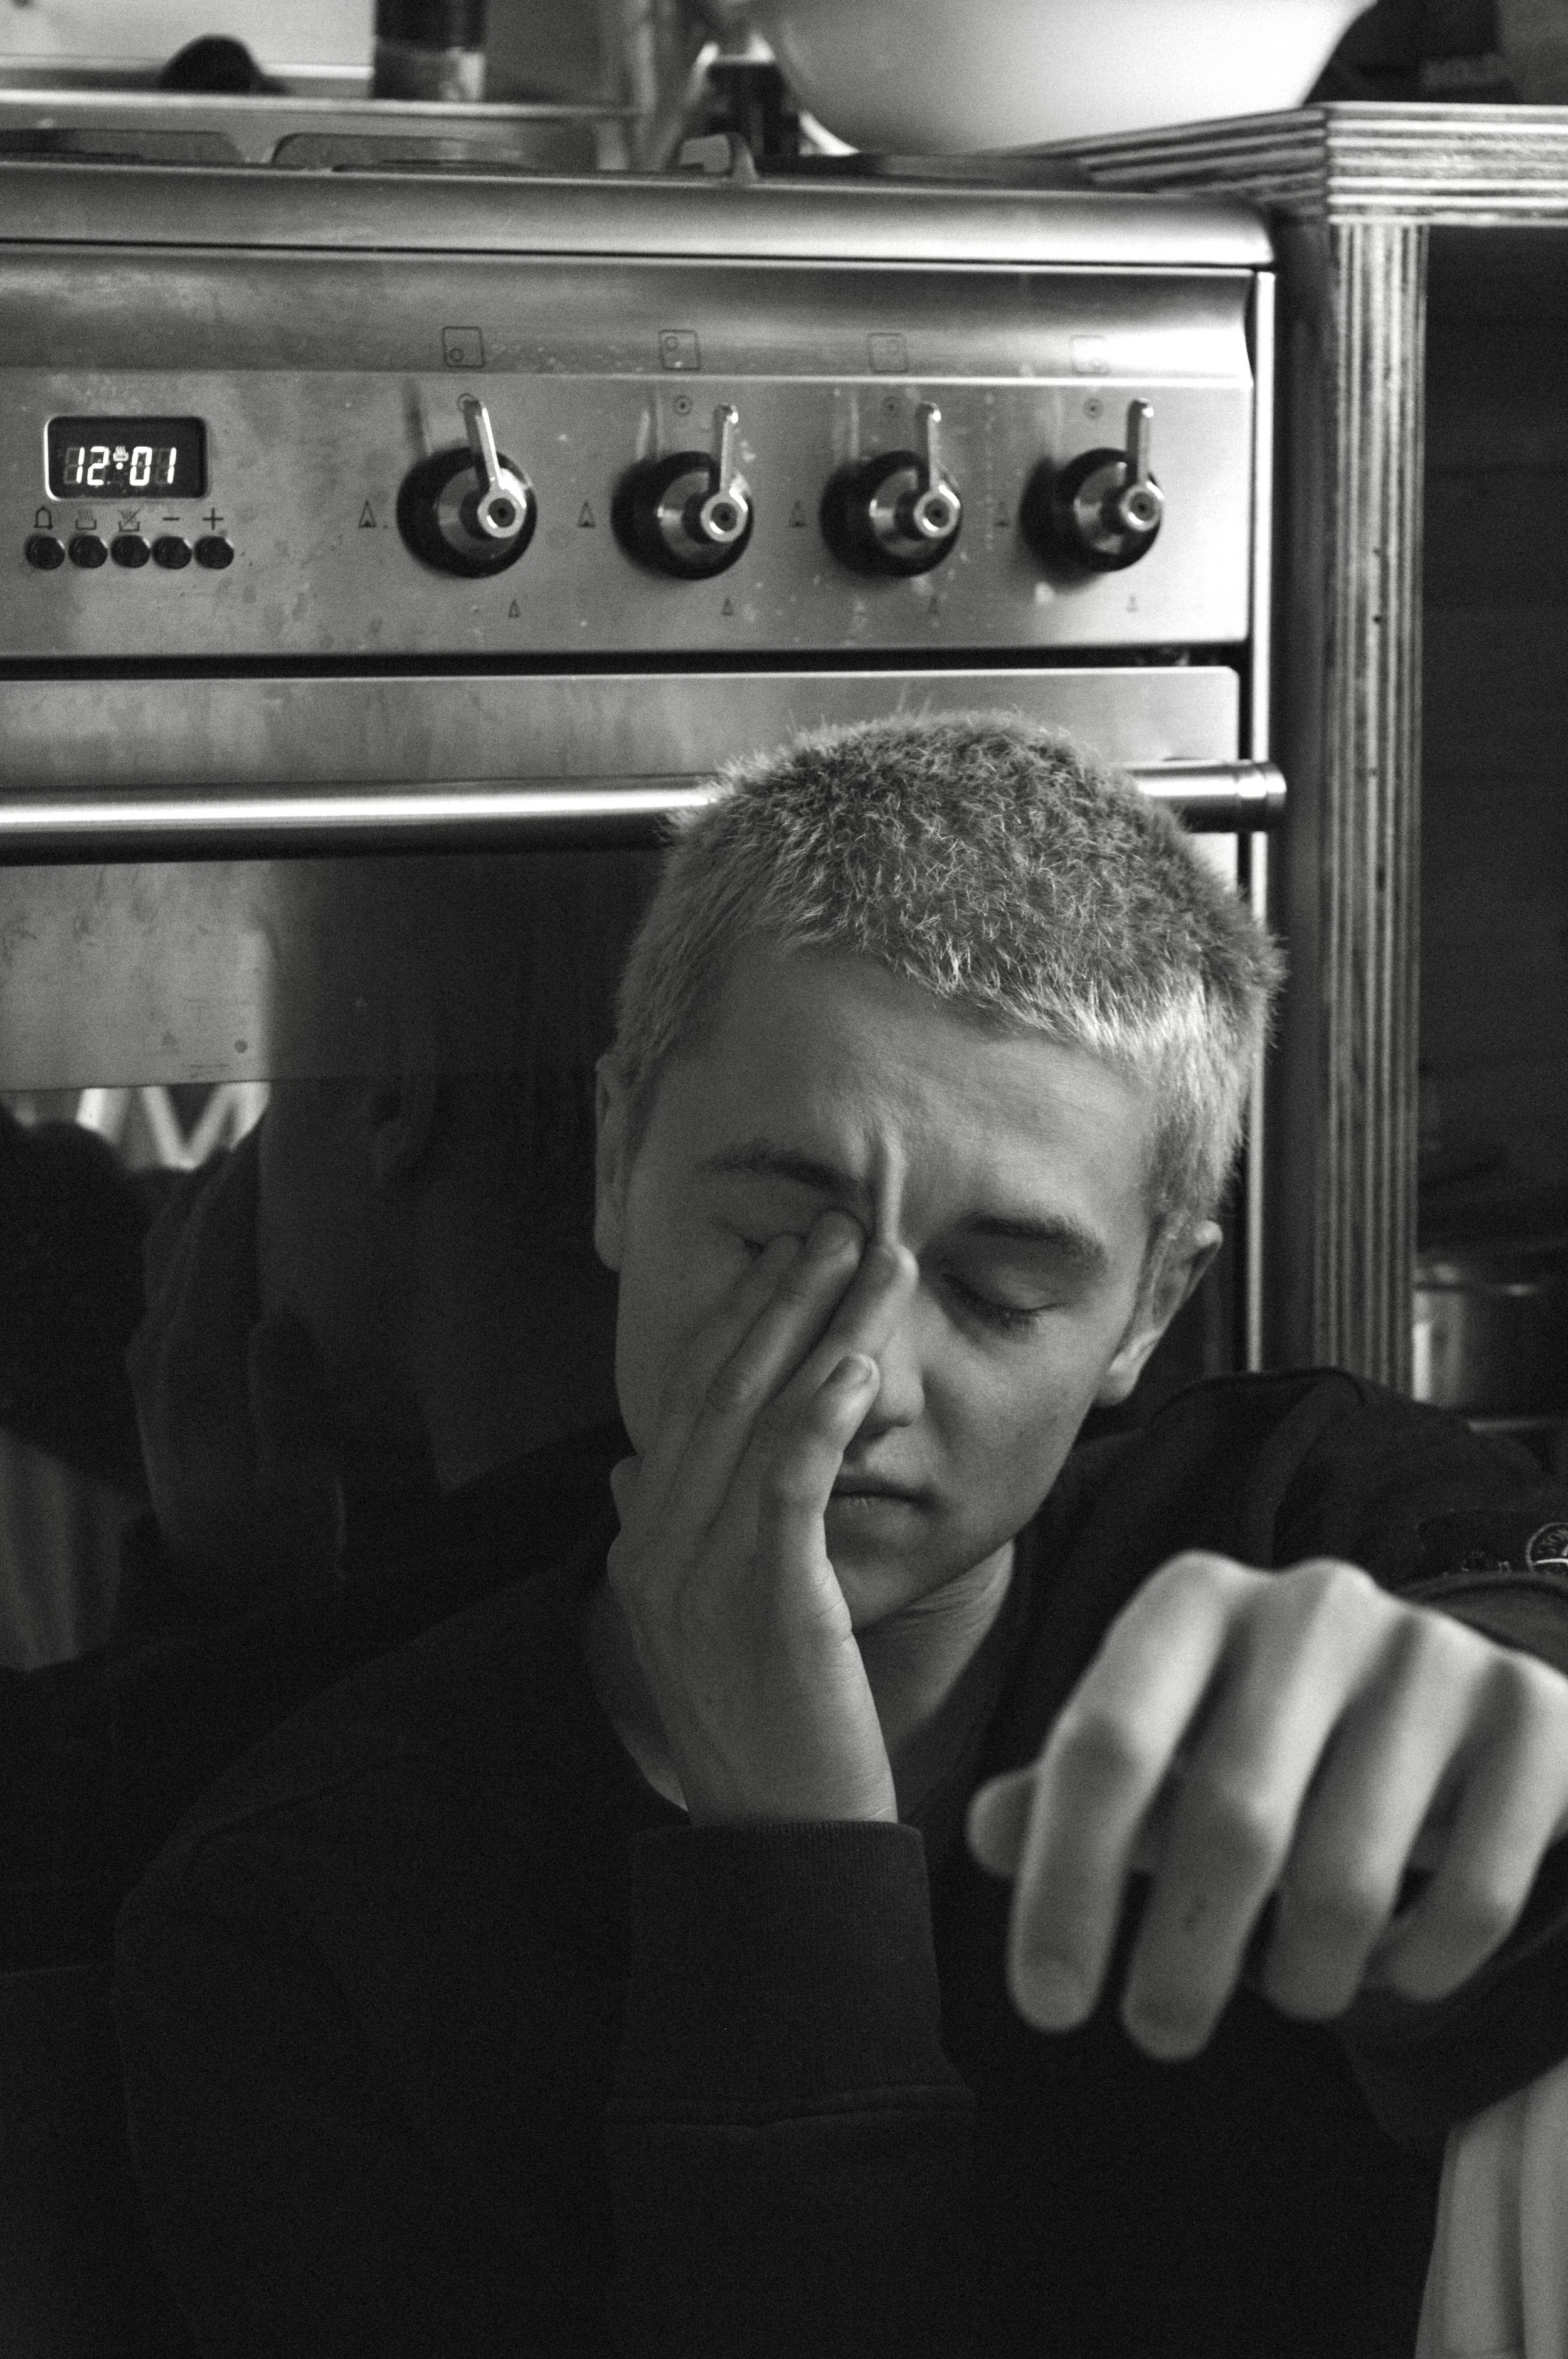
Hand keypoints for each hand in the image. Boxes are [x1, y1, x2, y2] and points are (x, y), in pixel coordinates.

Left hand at [125, 1130, 345, 1612]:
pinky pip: (164, 1277)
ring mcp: (148, 1362)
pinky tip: (221, 1218)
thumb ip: (286, 1400)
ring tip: (254, 1152)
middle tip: (280, 1119)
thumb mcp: (299, 1486)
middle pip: (184, 1232)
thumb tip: (280, 1314)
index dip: (248, 1179)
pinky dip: (191, 1232)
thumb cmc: (277, 1540)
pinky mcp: (155, 1374)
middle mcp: (158, 1353)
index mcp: (195, 1367)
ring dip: (206, 1195)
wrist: (224, 1593)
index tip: (285, 1125)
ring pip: (165, 1249)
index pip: (216, 1244)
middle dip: (228, 1171)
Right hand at [606, 1209, 914, 1825]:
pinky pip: (789, 1484)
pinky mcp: (767, 1603)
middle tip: (839, 1225)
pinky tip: (858, 1362)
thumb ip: (666, 1545)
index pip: (683, 1405)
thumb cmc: (767, 1734)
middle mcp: (655, 1552)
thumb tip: (631, 1472)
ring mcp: (702, 1577)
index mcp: (639, 1551)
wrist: (784, 1849)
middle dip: (781, 1297)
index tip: (784, 1258)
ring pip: (756, 1418)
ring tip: (874, 1261)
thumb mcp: (698, 1631)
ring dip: (820, 1327)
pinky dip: (820, 1414)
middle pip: (716, 1390)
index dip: (734, 1321)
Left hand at [966, 1550, 1567, 2056]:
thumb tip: (983, 1832)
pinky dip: (1418, 1965)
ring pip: (1347, 1875)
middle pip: (1227, 1817)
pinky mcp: (1533, 1714)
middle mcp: (1311, 1603)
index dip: (1064, 1883)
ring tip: (1289, 1986)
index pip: (1104, 1745)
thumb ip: (1071, 1791)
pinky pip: (1470, 1892)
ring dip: (1303, 1974)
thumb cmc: (1266, 1741)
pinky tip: (1391, 1964)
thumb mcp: (1164, 1746)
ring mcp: (1432, 1651)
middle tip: (1158, 2036)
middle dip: (1179, 1957)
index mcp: (1195, 1599)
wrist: (1454, 1706)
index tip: (1047, 2008)